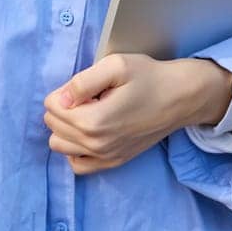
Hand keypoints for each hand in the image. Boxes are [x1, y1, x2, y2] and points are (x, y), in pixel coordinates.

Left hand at [42, 54, 231, 174]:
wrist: (180, 98)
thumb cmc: (149, 77)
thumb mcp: (115, 66)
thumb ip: (81, 81)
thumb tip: (61, 98)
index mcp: (93, 121)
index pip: (51, 106)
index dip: (65, 91)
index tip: (87, 87)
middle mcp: (96, 145)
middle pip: (53, 125)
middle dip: (64, 107)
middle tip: (91, 97)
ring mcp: (105, 157)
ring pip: (59, 145)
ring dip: (67, 127)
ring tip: (90, 112)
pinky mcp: (113, 162)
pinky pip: (78, 165)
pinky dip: (75, 149)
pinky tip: (89, 132)